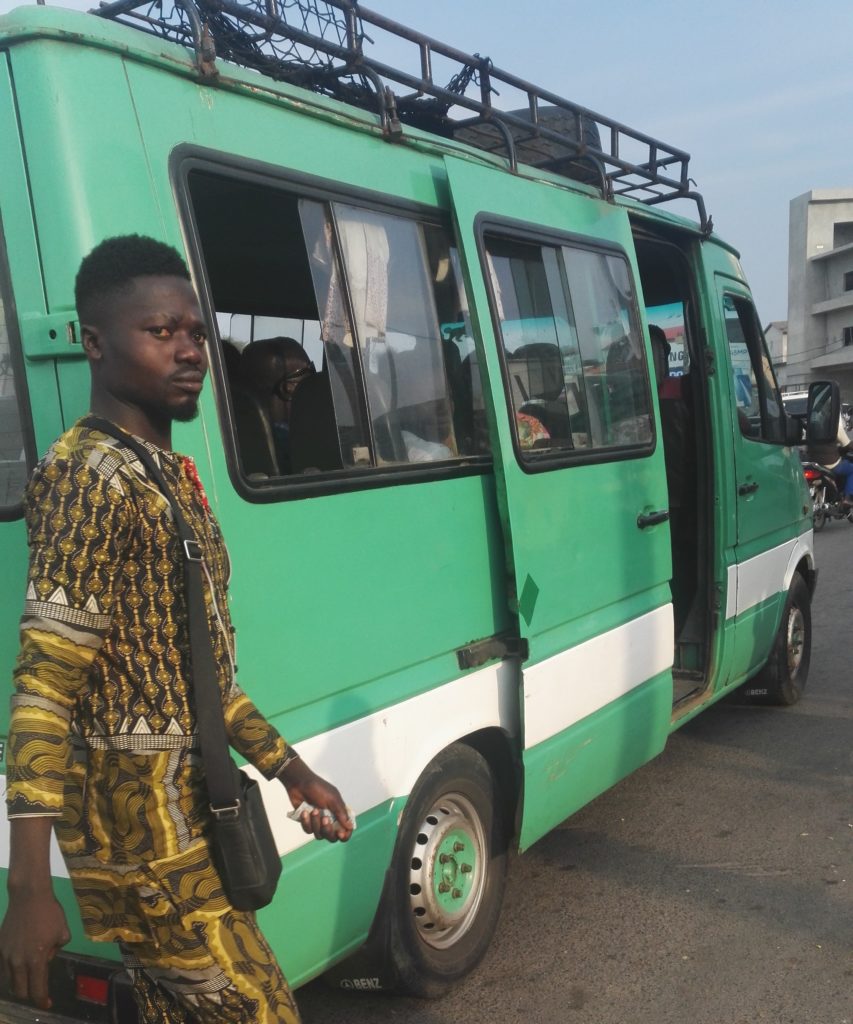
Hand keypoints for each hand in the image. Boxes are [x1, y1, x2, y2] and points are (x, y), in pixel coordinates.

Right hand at [0, 889, 69, 1009]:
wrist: (29, 896)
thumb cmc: (50, 913)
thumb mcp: (62, 933)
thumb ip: (57, 949)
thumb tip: (47, 956)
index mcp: (36, 960)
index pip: (37, 990)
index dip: (42, 1000)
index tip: (47, 1004)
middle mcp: (18, 962)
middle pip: (20, 990)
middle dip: (29, 994)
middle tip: (37, 989)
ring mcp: (6, 955)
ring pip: (8, 980)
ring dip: (18, 983)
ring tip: (27, 977)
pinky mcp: (0, 947)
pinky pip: (2, 966)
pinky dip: (9, 970)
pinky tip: (17, 964)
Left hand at [279, 757, 353, 842]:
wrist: (299, 784)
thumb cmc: (318, 788)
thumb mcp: (332, 799)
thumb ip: (341, 814)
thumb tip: (350, 826)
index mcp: (339, 813)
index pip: (346, 829)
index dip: (345, 834)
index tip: (340, 833)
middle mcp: (330, 819)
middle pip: (332, 837)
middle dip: (328, 830)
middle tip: (324, 818)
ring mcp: (318, 822)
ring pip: (319, 835)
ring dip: (315, 823)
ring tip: (313, 810)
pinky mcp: (307, 822)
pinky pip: (308, 830)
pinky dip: (306, 822)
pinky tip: (305, 812)